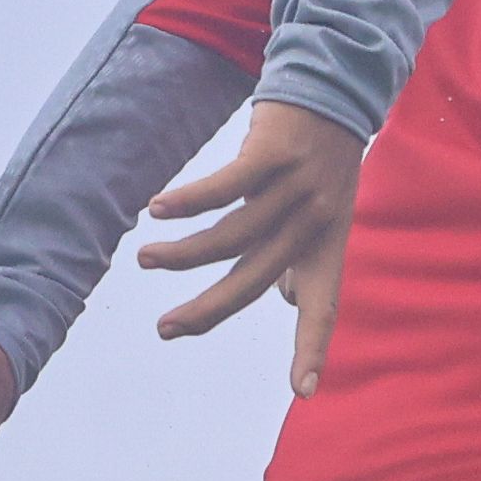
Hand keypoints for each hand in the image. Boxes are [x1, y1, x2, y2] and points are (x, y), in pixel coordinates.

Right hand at [136, 100, 364, 395]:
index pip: (324, 308)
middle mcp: (314, 223)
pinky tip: (156, 210)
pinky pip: (223, 187)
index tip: (303, 393)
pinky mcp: (272, 153)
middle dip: (208, 310)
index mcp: (327, 245)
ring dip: (182, 254)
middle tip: (166, 329)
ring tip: (146, 259)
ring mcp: (295, 188)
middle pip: (255, 280)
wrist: (334, 87)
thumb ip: (303, 259)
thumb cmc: (320, 160)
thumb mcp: (322, 214)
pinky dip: (186, 201)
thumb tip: (287, 301)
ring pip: (230, 236)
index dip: (313, 349)